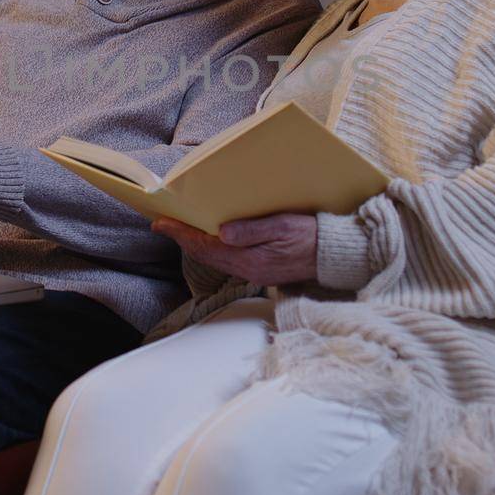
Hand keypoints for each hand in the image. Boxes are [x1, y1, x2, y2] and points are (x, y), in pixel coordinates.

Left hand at [151, 212, 317, 285]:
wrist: (334, 256)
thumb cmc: (311, 236)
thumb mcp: (283, 226)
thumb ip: (252, 231)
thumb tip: (221, 232)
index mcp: (250, 259)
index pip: (205, 246)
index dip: (181, 234)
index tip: (161, 222)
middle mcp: (247, 269)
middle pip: (205, 254)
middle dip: (182, 238)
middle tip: (163, 223)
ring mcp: (253, 271)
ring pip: (214, 258)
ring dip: (195, 243)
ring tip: (180, 229)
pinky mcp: (260, 269)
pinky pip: (227, 260)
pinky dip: (212, 248)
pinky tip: (210, 238)